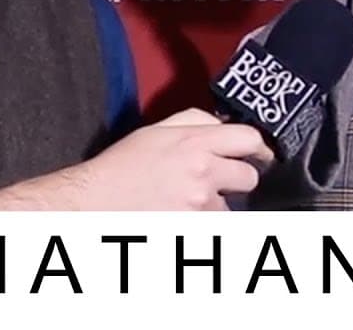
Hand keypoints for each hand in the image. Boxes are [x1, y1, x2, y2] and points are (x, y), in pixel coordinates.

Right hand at [0, 108, 274, 210]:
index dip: (258, 146)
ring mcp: (200, 206)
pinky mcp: (195, 230)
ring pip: (229, 207)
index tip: (259, 153)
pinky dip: (203, 223)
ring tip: (185, 202)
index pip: (249, 139)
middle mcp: (203, 173)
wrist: (93, 204)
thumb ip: (194, 122)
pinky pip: (214, 226)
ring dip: (215, 206)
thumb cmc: (120, 168)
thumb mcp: (156, 131)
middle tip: (221, 180)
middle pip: (249, 176)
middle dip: (239, 178)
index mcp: (195, 143)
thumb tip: (223, 124)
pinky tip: (180, 215)